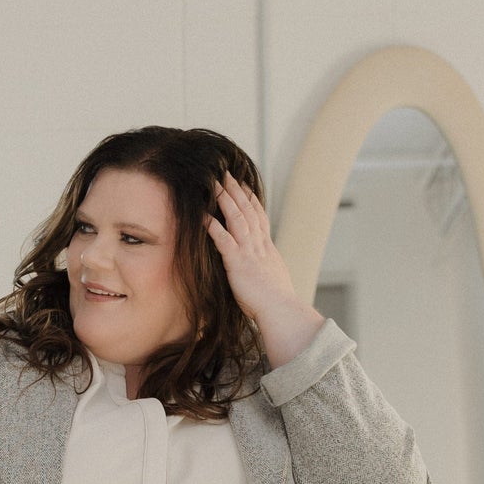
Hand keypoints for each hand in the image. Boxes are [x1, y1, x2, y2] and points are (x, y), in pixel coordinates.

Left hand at [204, 168, 303, 326]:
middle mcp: (259, 245)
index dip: (251, 200)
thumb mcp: (273, 280)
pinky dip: (212, 226)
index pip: (259, 218)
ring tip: (214, 183)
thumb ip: (265, 270)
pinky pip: (223, 239)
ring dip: (225, 199)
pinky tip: (202, 216)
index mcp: (267, 249)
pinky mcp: (238, 262)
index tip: (244, 186)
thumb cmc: (275, 303)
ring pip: (237, 218)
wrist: (281, 310)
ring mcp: (249, 252)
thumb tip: (263, 272)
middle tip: (226, 173)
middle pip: (248, 211)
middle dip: (236, 191)